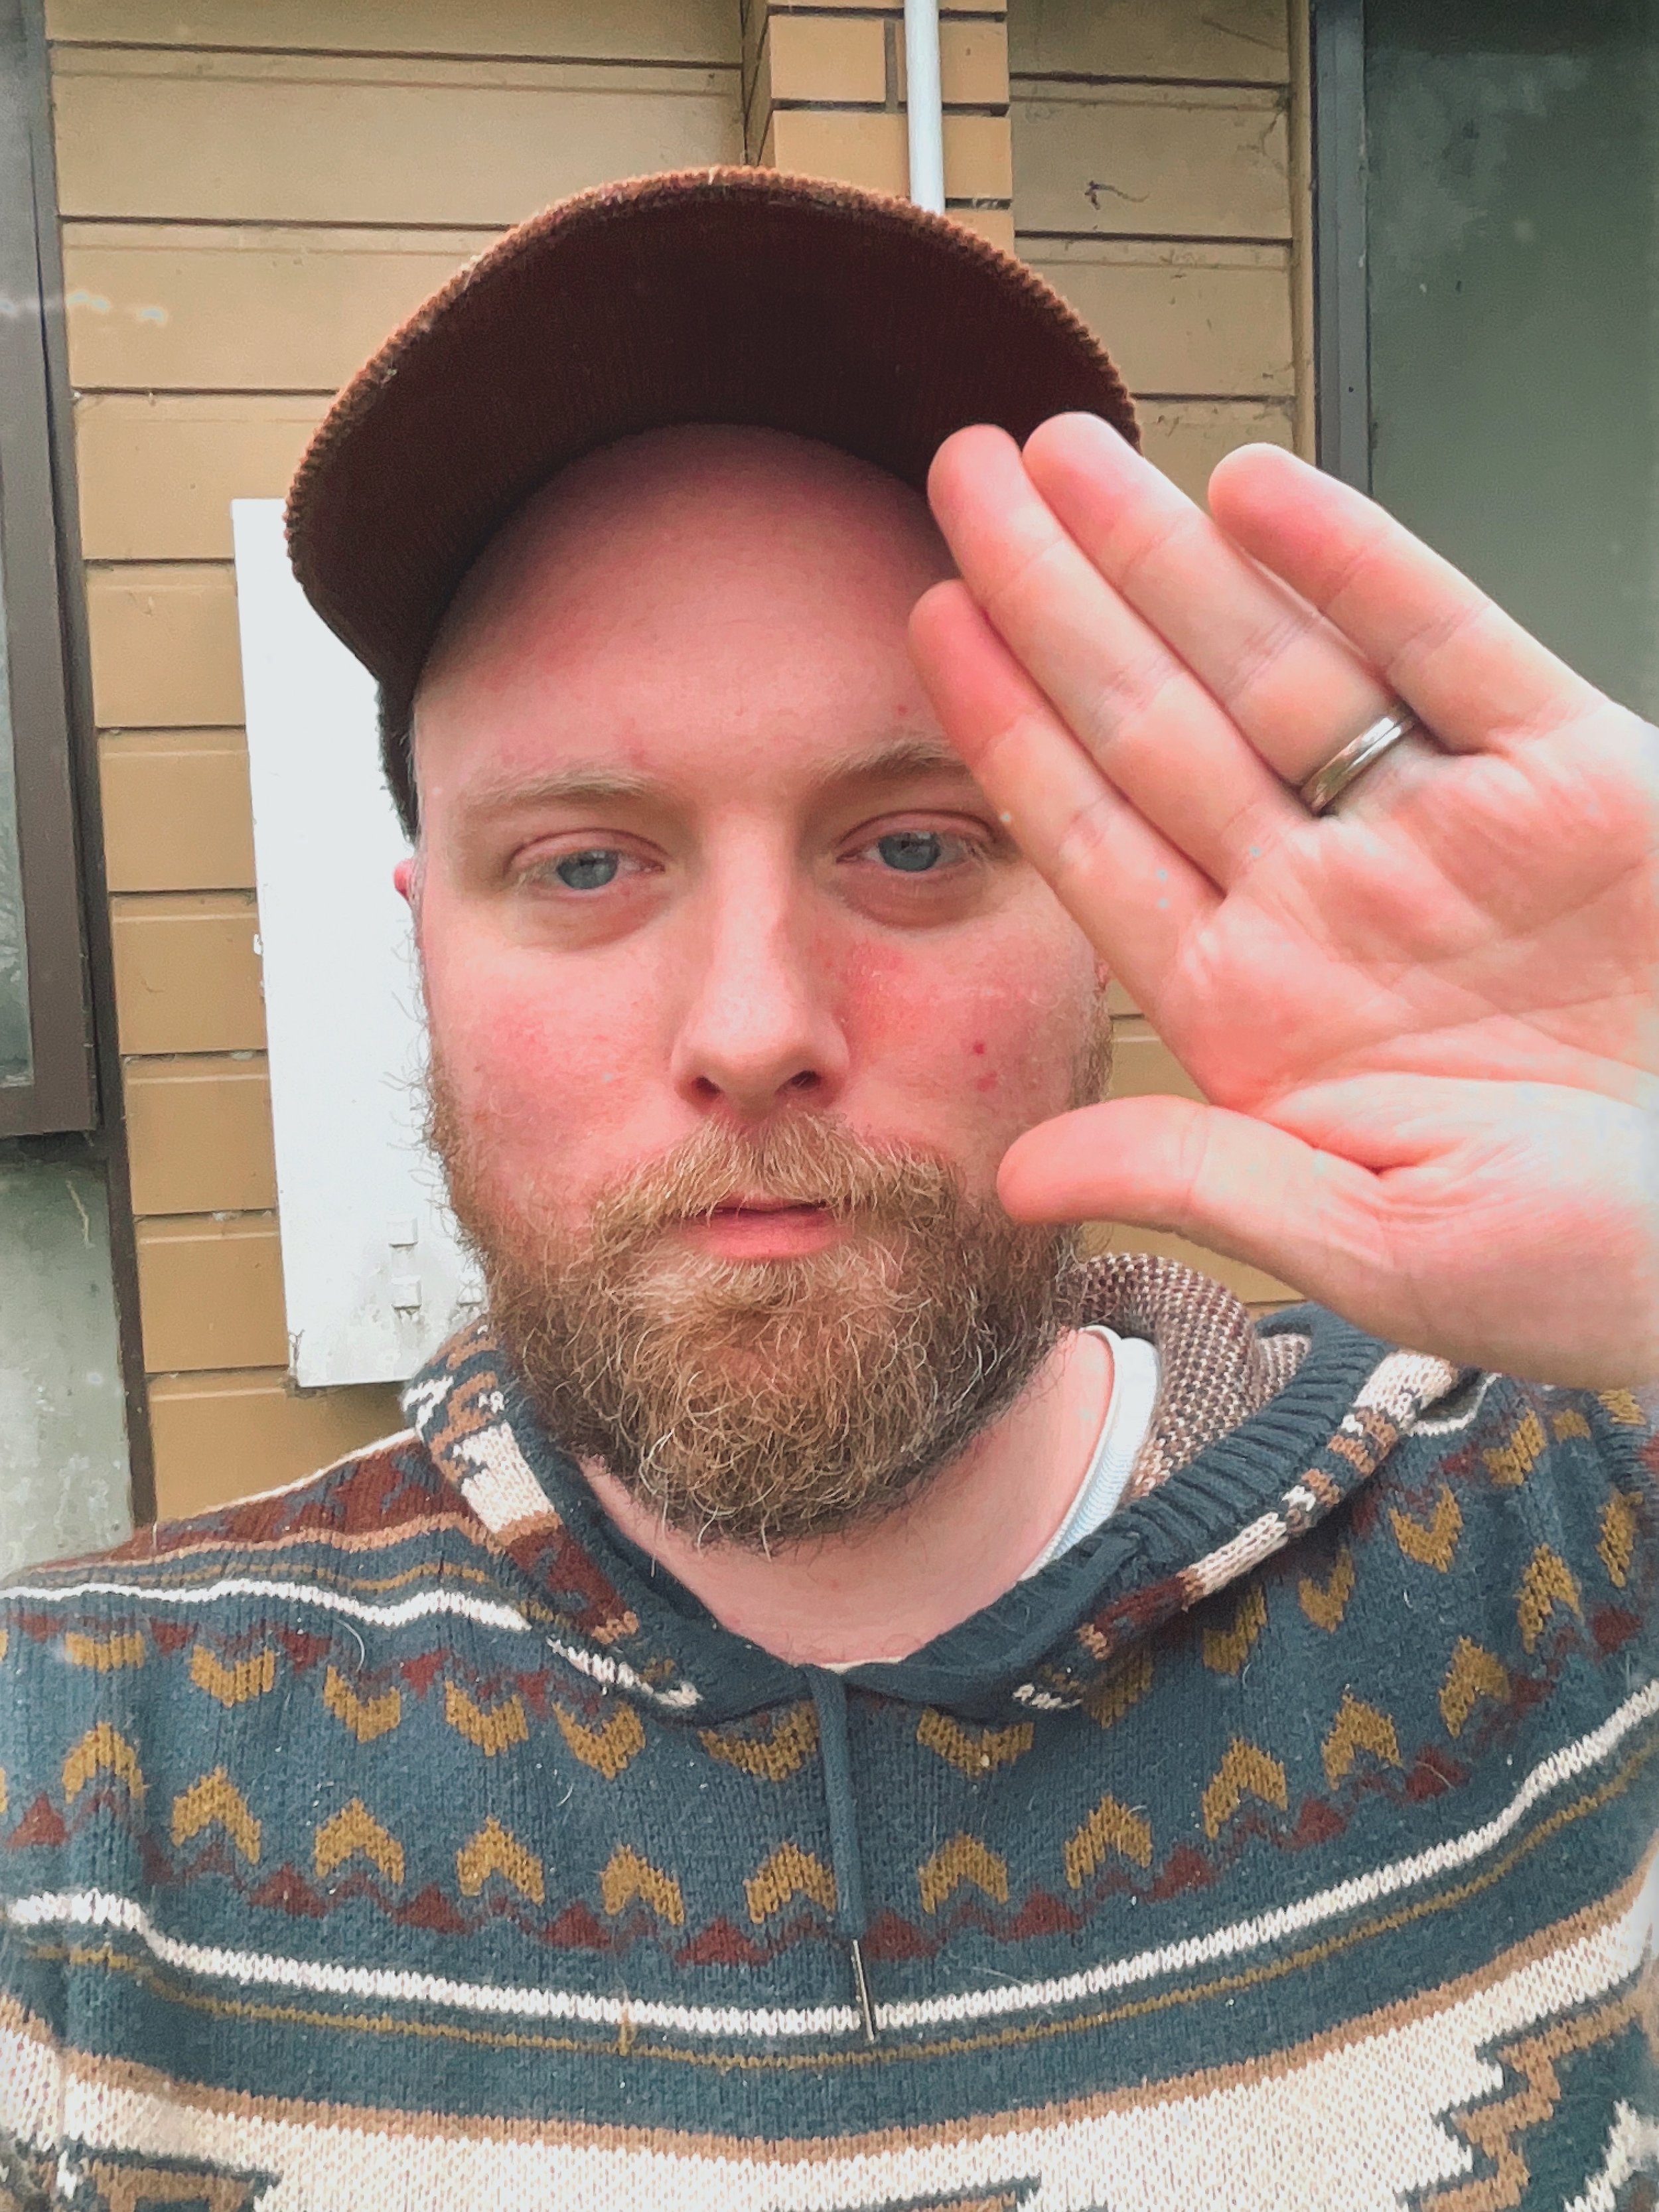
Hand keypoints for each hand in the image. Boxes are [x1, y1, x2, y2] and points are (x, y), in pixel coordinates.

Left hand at [909, 415, 1658, 1387]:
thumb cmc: (1589, 1267)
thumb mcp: (1373, 1245)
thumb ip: (1201, 1181)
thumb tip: (1022, 1177)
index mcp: (1260, 1008)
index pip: (1097, 841)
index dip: (1008, 731)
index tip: (931, 627)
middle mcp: (1329, 900)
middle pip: (1157, 721)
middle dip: (1057, 598)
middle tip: (963, 479)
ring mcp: (1441, 830)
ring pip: (1276, 661)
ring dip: (1171, 554)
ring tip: (1072, 456)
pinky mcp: (1571, 778)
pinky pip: (1446, 644)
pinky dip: (1358, 563)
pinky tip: (1260, 489)